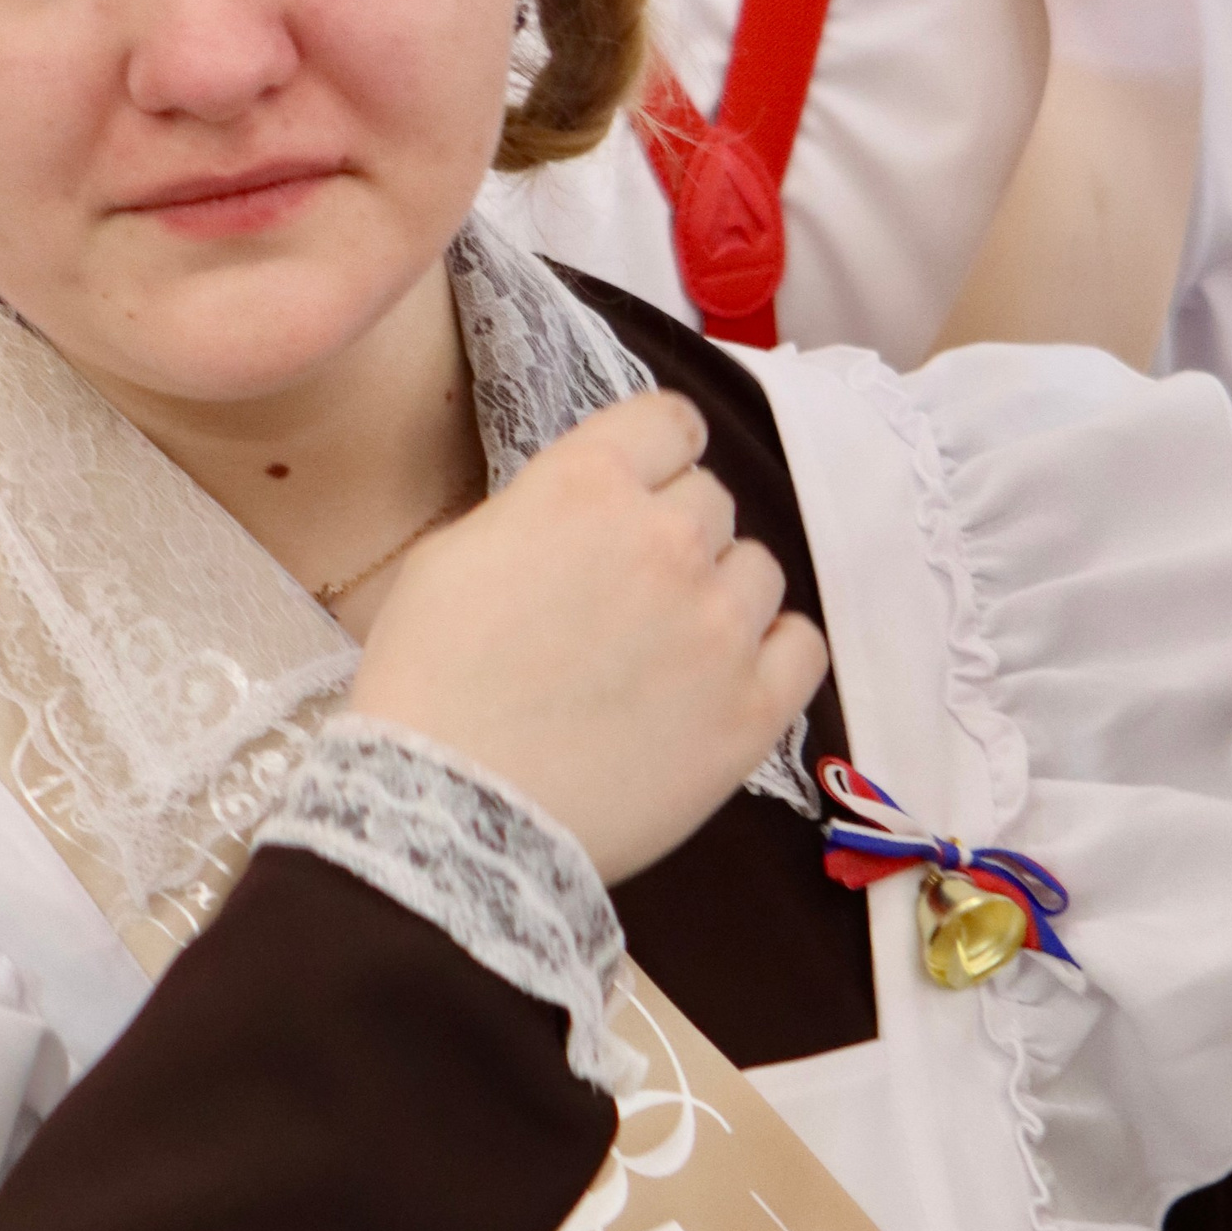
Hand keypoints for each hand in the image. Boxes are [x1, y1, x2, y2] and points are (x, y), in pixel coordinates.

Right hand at [351, 390, 827, 883]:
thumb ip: (537, 512)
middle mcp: (667, 539)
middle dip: (674, 535)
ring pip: (759, 570)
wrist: (451, 808)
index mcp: (586, 485)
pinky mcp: (753, 707)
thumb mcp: (453, 555)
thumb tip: (584, 517)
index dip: (657, 452)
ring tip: (671, 648)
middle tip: (629, 593)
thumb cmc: (428, 682)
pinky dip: (772, 653)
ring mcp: (719, 625)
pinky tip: (729, 675)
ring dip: (720, 594)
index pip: (669, 422)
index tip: (648, 483)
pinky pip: (803, 646)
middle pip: (711, 501)